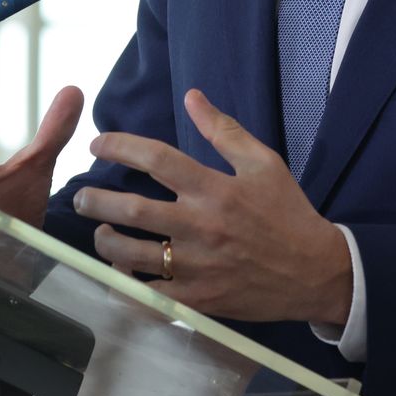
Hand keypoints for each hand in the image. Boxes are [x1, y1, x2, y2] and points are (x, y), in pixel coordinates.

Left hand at [75, 89, 351, 325]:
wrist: (314, 272)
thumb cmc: (287, 212)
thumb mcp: (264, 163)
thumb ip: (223, 131)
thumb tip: (192, 97)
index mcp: (215, 189)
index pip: (157, 160)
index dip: (120, 147)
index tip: (98, 144)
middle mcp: (200, 226)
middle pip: (132, 210)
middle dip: (96, 200)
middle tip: (82, 196)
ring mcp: (195, 266)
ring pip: (131, 254)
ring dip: (105, 241)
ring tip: (100, 231)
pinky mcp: (196, 298)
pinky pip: (147, 293)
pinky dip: (126, 282)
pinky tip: (119, 271)